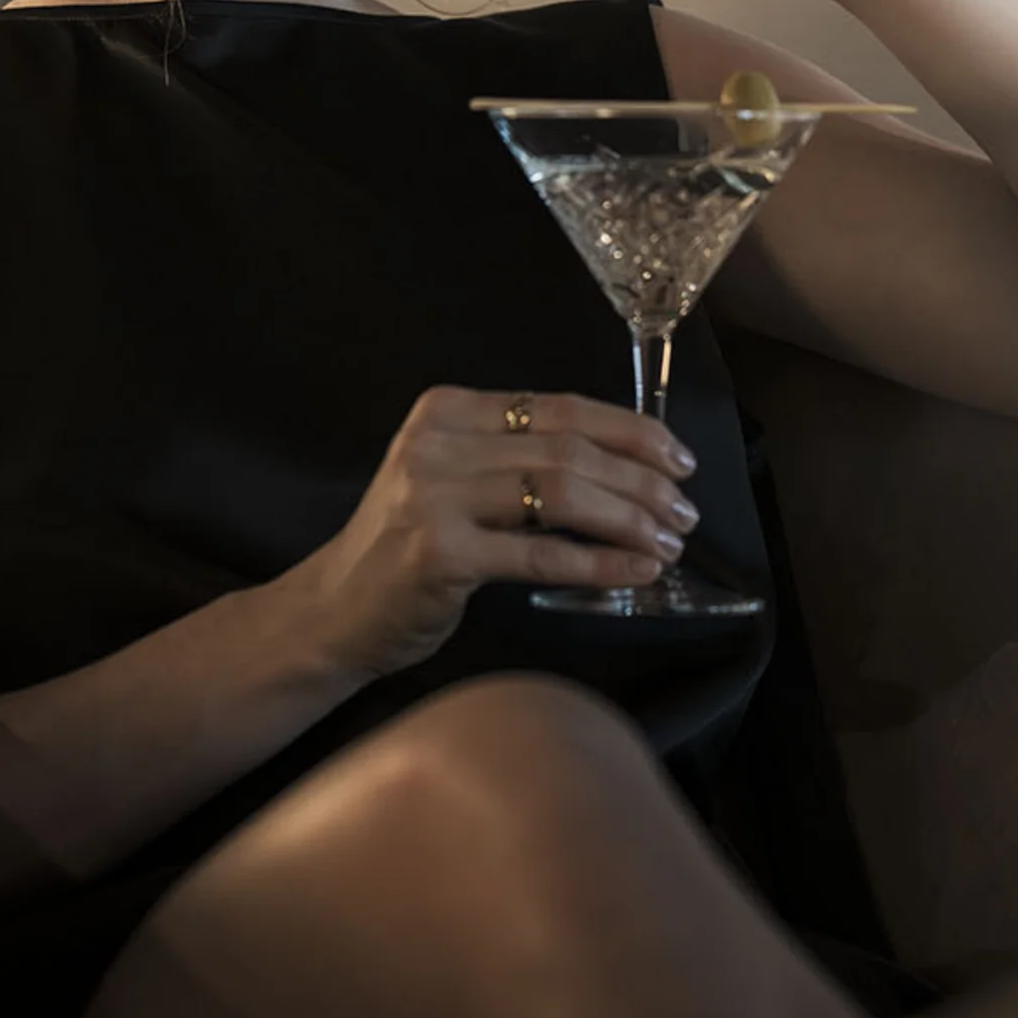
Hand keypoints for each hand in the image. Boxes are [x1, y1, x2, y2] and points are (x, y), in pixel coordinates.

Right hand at [299, 384, 700, 681]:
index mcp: (448, 410)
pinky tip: (636, 573)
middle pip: (566, 448)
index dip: (629, 431)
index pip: (559, 407)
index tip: (678, 459)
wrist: (334, 609)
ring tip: (668, 543)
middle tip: (683, 511)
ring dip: (629, 519)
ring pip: (560, 492)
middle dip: (640, 479)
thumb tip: (626, 463)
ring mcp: (435, 495)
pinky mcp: (440, 552)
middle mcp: (438, 441)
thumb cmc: (406, 547)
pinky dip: (599, 562)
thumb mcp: (452, 478)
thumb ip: (515, 459)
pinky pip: (541, 553)